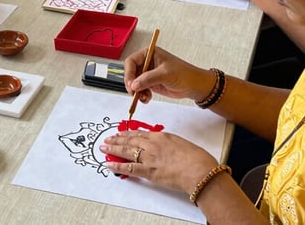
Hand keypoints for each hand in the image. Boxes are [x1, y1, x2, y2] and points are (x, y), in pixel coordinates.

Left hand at [99, 130, 217, 195]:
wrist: (200, 171)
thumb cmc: (197, 159)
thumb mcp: (181, 144)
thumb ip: (169, 143)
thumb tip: (163, 146)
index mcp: (161, 136)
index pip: (140, 133)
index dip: (128, 133)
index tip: (121, 133)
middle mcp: (152, 145)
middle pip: (130, 140)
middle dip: (117, 139)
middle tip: (108, 139)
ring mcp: (149, 158)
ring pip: (126, 151)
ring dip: (113, 149)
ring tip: (104, 148)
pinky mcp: (149, 171)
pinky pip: (129, 168)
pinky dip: (117, 165)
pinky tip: (109, 164)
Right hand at [124, 46, 214, 103]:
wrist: (194, 86)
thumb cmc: (184, 74)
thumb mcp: (165, 74)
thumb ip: (148, 78)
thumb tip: (134, 85)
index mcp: (149, 53)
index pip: (131, 61)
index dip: (129, 73)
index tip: (131, 84)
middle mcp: (147, 62)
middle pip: (131, 73)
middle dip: (132, 84)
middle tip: (134, 93)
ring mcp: (148, 74)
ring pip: (134, 83)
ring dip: (136, 91)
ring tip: (144, 97)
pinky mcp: (151, 83)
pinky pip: (140, 90)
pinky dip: (141, 95)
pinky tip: (147, 99)